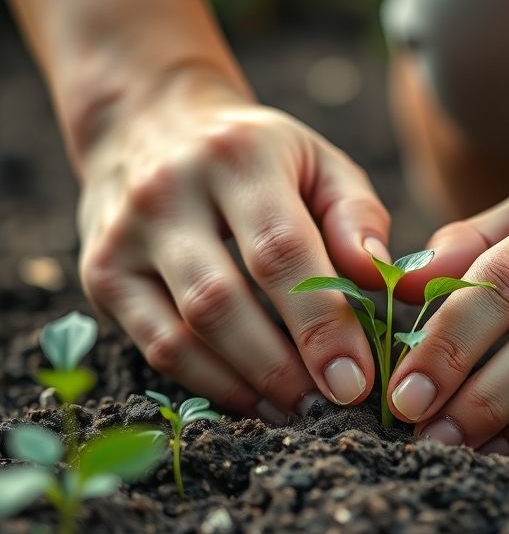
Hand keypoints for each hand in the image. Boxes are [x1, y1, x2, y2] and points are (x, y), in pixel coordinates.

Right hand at [77, 67, 390, 420]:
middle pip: (221, 300)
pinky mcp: (100, 273)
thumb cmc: (256, 153)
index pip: (280, 250)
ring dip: (245, 384)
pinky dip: (206, 382)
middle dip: (282, 366)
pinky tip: (251, 397)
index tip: (356, 380)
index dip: (320, 322)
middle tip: (330, 405)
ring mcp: (124, 236)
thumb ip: (356, 215)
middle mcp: (168, 192)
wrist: (151, 123)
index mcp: (238, 157)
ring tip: (297, 410)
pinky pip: (154, 345)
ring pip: (181, 332)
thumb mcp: (318, 160)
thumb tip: (382, 279)